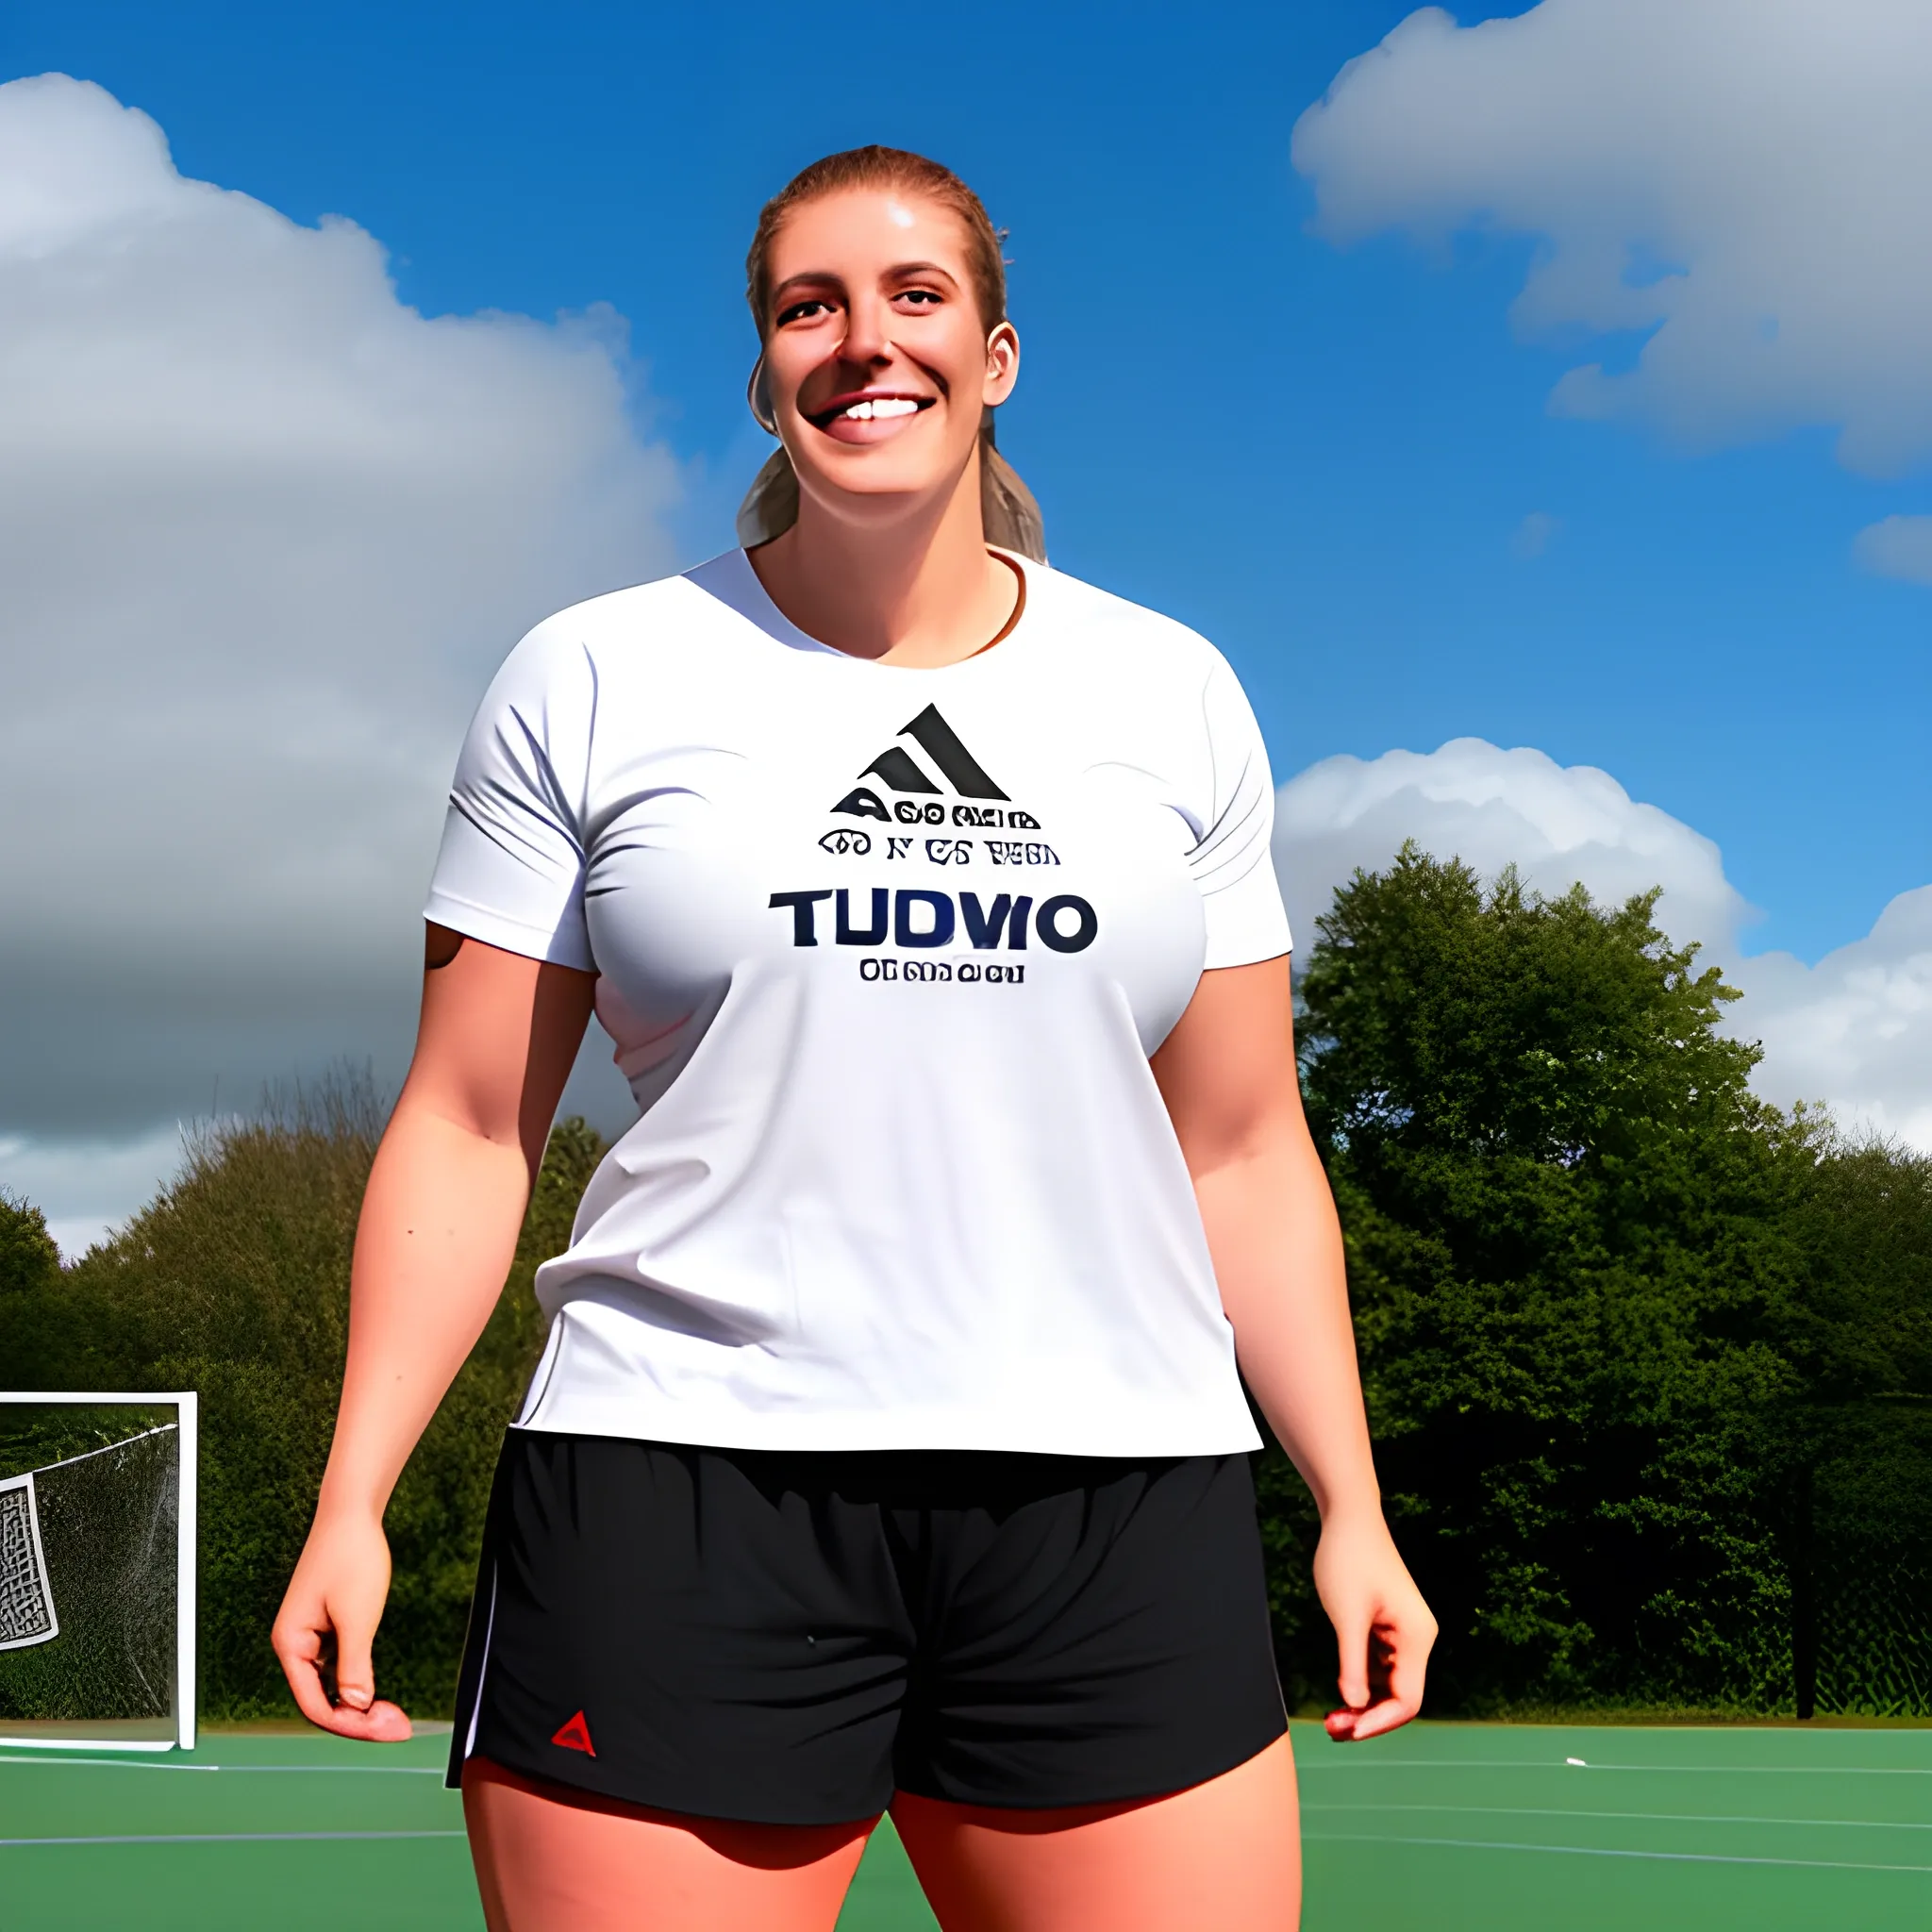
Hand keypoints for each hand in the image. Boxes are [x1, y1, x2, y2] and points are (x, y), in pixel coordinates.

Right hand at [272, 1504, 412, 1741]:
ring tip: (392, 1716)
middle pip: (321, 1701)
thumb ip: (354, 1664)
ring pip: (329, 1688)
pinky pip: (336, 1668)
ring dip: (358, 1706)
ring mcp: (309, 1637)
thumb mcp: (357, 1615)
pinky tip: (377, 1693)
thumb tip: (356, 1706)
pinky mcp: (324, 1627)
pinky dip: (356, 1684)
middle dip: (357, 1720)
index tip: (387, 1729)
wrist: (352, 1512)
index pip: (314, 1705)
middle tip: (398, 1727)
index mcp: (290, 1645)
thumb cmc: (351, 1557)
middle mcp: (294, 1645)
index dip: (350, 1725)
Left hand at [1312, 1510, 1434, 1742]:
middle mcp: (1417, 1638)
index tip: (1348, 1732)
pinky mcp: (1388, 1628)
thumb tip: (1355, 1707)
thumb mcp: (1346, 1615)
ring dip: (1365, 1706)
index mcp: (1417, 1637)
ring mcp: (1404, 1634)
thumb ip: (1352, 1663)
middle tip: (1332, 1730)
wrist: (1349, 1517)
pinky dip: (1362, 1685)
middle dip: (1369, 1718)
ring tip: (1332, 1720)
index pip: (1407, 1699)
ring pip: (1389, 1685)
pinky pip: (1380, 1668)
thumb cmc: (1348, 1560)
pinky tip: (1342, 1696)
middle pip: (1400, 1697)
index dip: (1379, 1722)